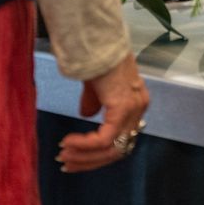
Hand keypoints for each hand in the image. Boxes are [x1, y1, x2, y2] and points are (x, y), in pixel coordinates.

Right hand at [58, 53, 149, 171]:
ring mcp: (133, 110)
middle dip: (89, 161)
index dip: (98, 154)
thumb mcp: (97, 84)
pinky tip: (68, 142)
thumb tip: (87, 116)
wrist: (97, 41)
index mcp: (136, 103)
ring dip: (84, 156)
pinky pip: (104, 139)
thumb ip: (95, 101)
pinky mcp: (122, 108)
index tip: (75, 158)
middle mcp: (139, 109)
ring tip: (64, 155)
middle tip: (66, 163)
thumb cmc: (96, 57)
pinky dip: (85, 145)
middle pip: (118, 150)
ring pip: (111, 149)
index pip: (121, 141)